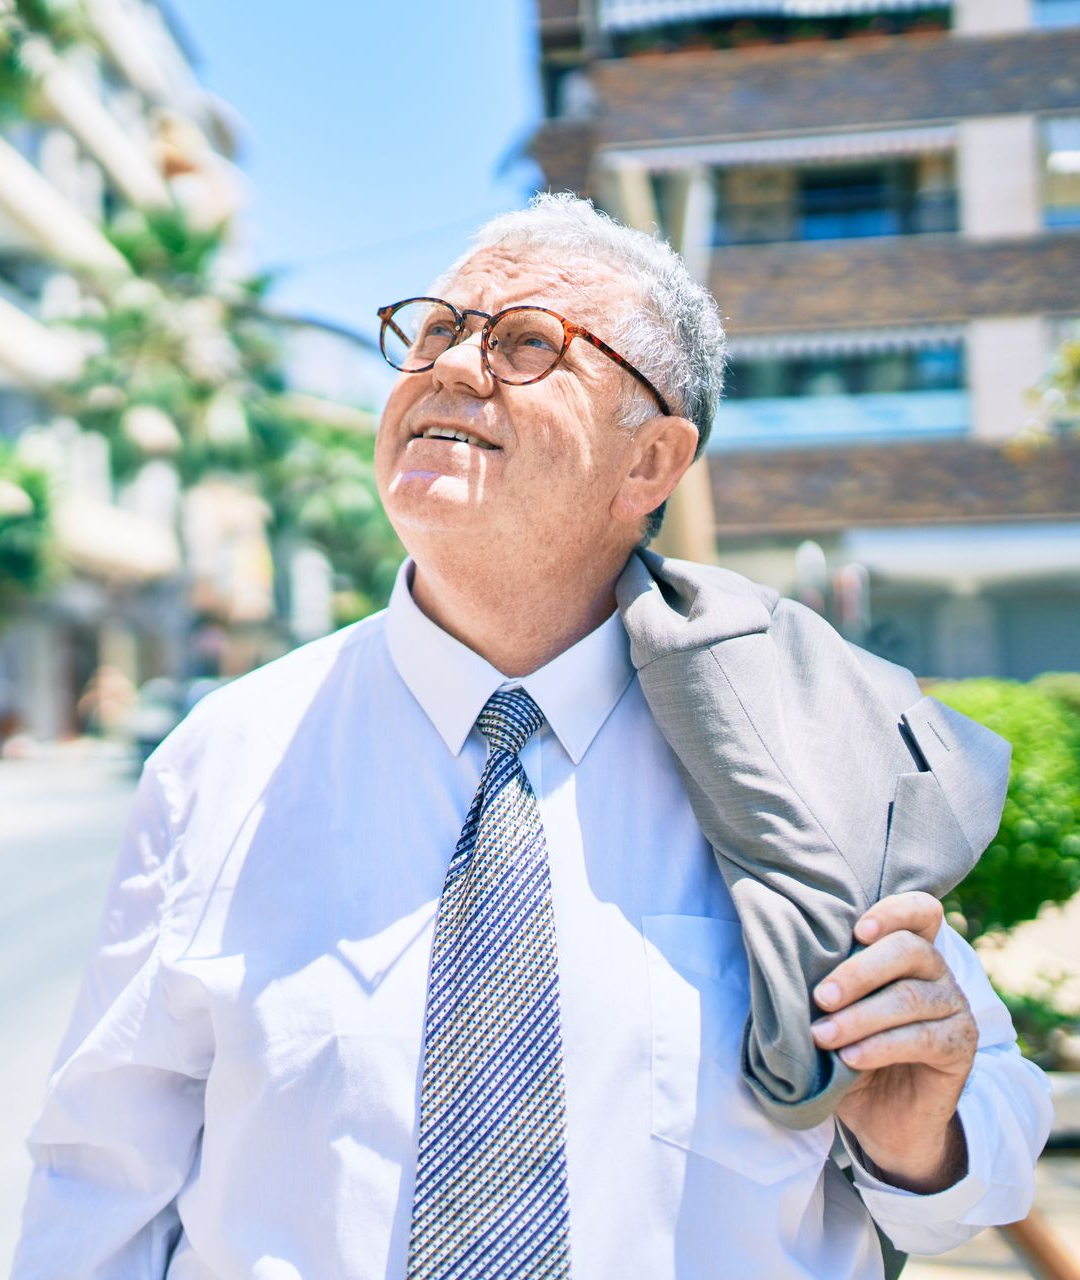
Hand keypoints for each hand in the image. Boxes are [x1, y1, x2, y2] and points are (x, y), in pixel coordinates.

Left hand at [810, 891, 976, 1192]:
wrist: (882, 1118)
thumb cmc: (850, 1049)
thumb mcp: (834, 1012)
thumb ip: (828, 984)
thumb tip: (785, 960)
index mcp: (909, 950)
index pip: (921, 911)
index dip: (894, 912)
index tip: (857, 930)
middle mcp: (937, 971)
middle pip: (909, 950)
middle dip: (858, 971)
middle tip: (821, 997)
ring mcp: (954, 1007)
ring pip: (909, 998)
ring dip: (859, 1016)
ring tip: (822, 1035)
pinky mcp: (960, 1046)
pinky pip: (921, 1039)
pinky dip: (879, 1046)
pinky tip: (850, 1057)